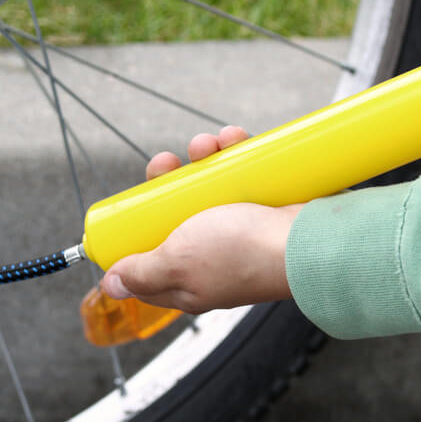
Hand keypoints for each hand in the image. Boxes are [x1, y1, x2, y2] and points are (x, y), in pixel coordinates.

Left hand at [100, 126, 302, 313]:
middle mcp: (213, 257)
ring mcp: (241, 230)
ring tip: (207, 145)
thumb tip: (112, 284)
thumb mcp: (178, 262)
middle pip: (177, 216)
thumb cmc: (243, 254)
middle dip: (169, 182)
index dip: (134, 236)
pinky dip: (237, 151)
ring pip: (209, 188)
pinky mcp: (265, 205)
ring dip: (203, 158)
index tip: (130, 206)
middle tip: (167, 163)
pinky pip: (243, 174)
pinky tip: (234, 138)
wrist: (308, 238)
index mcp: (189, 281)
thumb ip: (143, 272)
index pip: (149, 265)